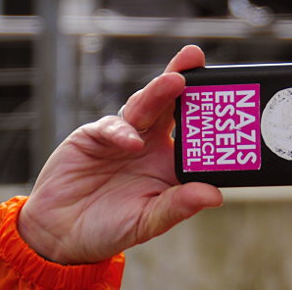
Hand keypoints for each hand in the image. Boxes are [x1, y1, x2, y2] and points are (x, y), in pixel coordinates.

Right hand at [18, 45, 222, 263]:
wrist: (61, 234)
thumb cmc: (112, 227)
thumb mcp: (149, 221)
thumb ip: (178, 206)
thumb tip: (215, 196)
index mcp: (173, 160)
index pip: (196, 129)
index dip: (210, 111)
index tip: (230, 95)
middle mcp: (152, 141)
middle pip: (172, 104)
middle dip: (184, 78)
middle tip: (196, 57)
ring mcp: (125, 135)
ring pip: (144, 106)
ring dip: (158, 92)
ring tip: (175, 81)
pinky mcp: (94, 136)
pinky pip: (110, 127)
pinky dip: (121, 131)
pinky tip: (131, 141)